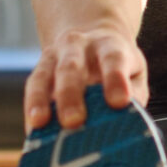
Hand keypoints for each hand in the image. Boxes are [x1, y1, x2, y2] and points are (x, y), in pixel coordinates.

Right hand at [26, 27, 147, 131]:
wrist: (92, 36)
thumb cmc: (119, 65)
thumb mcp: (135, 73)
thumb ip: (134, 96)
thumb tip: (127, 124)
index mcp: (109, 46)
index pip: (113, 59)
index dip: (115, 80)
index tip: (119, 102)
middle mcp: (79, 46)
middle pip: (72, 67)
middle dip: (70, 94)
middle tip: (74, 120)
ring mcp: (55, 56)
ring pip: (44, 75)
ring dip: (40, 100)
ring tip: (39, 122)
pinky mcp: (39, 70)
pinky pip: (32, 88)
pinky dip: (31, 109)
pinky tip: (32, 129)